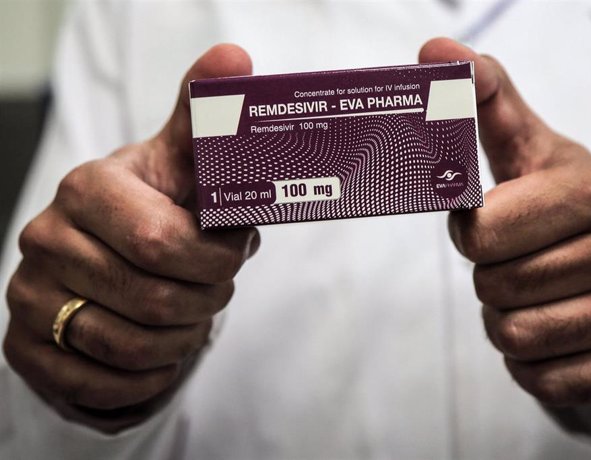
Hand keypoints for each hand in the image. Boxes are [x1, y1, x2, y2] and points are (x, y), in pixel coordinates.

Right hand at [3, 44, 257, 431]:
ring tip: (190, 316)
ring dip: (181, 340)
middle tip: (215, 288)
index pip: (162, 243)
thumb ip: (207, 118)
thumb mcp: (185, 164)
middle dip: (205, 301)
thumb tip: (235, 60)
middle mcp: (44, 239)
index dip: (215, 261)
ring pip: (130, 348)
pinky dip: (147, 380)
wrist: (111, 255)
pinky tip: (160, 353)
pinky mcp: (26, 348)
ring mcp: (28, 297)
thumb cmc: (160, 209)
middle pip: (153, 299)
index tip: (233, 254)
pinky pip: (101, 387)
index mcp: (86, 188)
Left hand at [420, 38, 590, 406]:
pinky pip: (541, 380)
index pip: (482, 233)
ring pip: (513, 337)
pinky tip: (554, 329)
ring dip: (506, 318)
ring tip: (536, 292)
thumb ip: (484, 102)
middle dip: (490, 277)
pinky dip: (531, 360)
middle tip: (517, 261)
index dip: (470, 233)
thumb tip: (434, 51)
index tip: (486, 224)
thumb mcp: (531, 150)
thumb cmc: (563, 204)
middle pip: (495, 288)